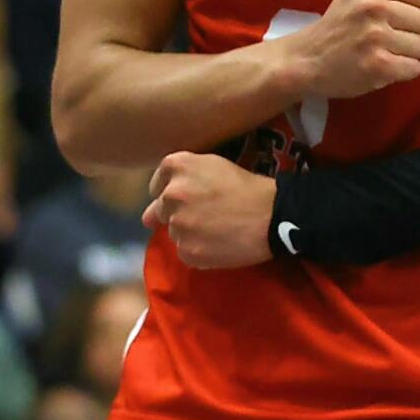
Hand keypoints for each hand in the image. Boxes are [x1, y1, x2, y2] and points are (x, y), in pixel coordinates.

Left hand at [143, 153, 275, 267]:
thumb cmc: (247, 185)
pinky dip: (198, 251)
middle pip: (162, 210)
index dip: (173, 192)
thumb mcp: (213, 166)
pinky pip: (185, 253)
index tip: (190, 198)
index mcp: (176, 166)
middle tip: (206, 216)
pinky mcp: (187, 251)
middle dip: (179, 213)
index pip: (156, 185)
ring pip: (173, 233)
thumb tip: (146, 216)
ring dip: (189, 233)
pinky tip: (219, 244)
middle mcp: (170, 194)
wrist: (272, 214)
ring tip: (216, 230)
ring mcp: (177, 225)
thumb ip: (180, 179)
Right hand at [289, 0, 419, 98]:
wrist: (307, 58)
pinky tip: (381, 66)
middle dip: (407, 32)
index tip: (389, 15)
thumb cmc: (341, 23)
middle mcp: (373, 5)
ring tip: (380, 51)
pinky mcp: (378, 65)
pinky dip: (401, 71)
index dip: (410, 8)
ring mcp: (375, 36)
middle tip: (380, 36)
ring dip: (404, 53)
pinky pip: (414, 68)